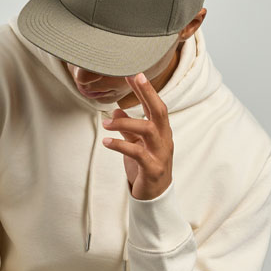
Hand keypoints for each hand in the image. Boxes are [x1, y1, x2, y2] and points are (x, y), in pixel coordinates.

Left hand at [101, 73, 173, 200]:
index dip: (147, 90)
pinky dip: (121, 145)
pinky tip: (107, 142)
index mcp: (162, 132)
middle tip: (133, 78)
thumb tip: (116, 112)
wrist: (155, 197)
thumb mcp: (136, 145)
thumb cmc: (146, 168)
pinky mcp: (153, 169)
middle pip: (160, 112)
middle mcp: (165, 140)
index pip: (157, 106)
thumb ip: (128, 130)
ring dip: (126, 123)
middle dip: (147, 94)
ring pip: (148, 131)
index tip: (135, 73)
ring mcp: (160, 154)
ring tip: (106, 124)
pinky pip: (138, 153)